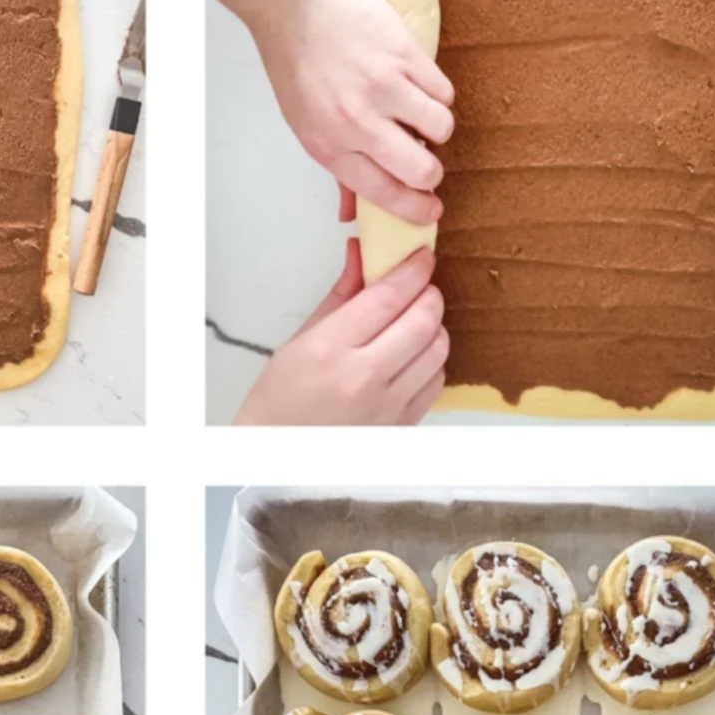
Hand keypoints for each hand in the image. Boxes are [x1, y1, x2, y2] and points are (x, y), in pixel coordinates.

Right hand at [235, 244, 448, 425]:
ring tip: (415, 323)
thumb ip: (341, 296)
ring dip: (434, 328)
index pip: (388, 297)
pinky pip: (436, 383)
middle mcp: (362, 379)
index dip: (412, 270)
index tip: (421, 257)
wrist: (277, 458)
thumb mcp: (300, 340)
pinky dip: (431, 362)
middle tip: (420, 288)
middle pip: (423, 321)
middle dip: (429, 295)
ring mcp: (386, 407)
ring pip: (437, 350)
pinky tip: (411, 358)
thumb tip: (363, 255)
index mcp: (328, 350)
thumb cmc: (279, 402)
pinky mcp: (402, 426)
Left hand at [253, 0, 454, 223]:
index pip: (384, 193)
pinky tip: (418, 85)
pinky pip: (443, 90)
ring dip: (436, 127)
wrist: (294, 5)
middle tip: (427, 160)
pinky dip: (437, 93)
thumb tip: (353, 212)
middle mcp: (358, 122)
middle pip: (421, 169)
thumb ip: (338, 168)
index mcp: (330, 146)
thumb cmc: (298, 67)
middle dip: (431, 173)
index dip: (414, 208)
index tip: (429, 210)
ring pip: (440, 127)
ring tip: (418, 113)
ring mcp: (384, 86)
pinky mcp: (404, 54)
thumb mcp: (306, 125)